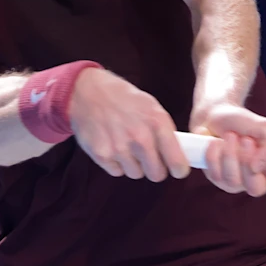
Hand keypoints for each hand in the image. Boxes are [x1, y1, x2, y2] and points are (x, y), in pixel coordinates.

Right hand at [68, 69, 190, 181]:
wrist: (87, 91)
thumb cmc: (122, 98)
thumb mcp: (151, 106)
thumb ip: (164, 131)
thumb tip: (179, 155)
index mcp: (157, 122)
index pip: (177, 162)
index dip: (179, 169)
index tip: (177, 169)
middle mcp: (140, 137)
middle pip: (156, 174)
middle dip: (154, 168)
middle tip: (148, 156)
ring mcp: (120, 148)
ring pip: (136, 174)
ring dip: (133, 164)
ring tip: (125, 144)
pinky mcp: (102, 155)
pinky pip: (117, 172)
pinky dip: (116, 163)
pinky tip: (112, 144)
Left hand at [191, 103, 265, 200]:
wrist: (216, 115)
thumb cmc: (244, 123)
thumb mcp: (265, 127)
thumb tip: (258, 167)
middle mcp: (259, 180)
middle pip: (257, 189)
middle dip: (247, 160)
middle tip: (246, 139)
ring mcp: (237, 183)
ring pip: (233, 181)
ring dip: (230, 152)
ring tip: (230, 136)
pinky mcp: (218, 180)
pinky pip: (215, 175)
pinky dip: (215, 153)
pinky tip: (216, 142)